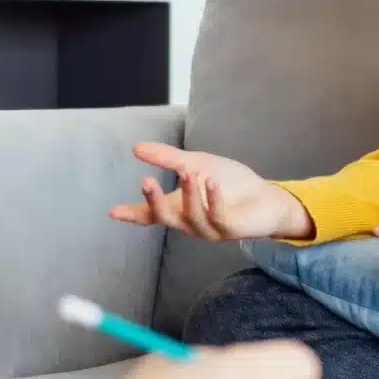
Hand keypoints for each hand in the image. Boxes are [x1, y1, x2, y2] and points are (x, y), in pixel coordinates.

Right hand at [107, 143, 312, 242]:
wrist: (265, 198)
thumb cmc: (230, 184)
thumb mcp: (196, 164)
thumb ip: (168, 159)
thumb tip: (136, 148)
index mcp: (178, 209)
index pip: (151, 214)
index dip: (132, 213)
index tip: (112, 211)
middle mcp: (189, 223)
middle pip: (165, 217)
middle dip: (154, 201)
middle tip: (145, 182)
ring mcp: (209, 229)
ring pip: (192, 216)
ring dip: (189, 194)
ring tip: (188, 172)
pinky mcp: (230, 230)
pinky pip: (217, 216)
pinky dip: (212, 199)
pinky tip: (210, 182)